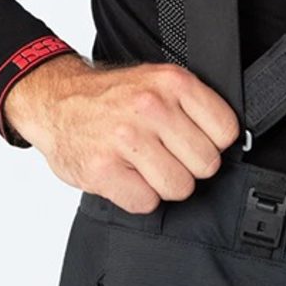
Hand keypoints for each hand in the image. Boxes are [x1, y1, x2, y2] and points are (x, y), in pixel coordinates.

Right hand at [3, 53, 240, 211]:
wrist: (57, 102)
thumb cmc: (113, 97)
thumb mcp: (158, 82)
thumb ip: (192, 105)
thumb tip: (228, 139)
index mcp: (172, 82)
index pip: (226, 131)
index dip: (213, 142)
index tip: (195, 141)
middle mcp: (151, 107)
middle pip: (206, 164)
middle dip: (189, 166)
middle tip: (167, 155)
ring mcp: (126, 138)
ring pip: (179, 187)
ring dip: (164, 184)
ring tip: (145, 166)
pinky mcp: (102, 169)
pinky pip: (146, 203)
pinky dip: (138, 196)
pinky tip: (126, 176)